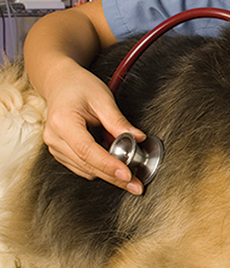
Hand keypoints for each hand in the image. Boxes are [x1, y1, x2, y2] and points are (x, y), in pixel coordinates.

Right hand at [41, 62, 145, 193]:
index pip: (87, 150)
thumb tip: (138, 138)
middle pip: (87, 165)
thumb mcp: (102, 97)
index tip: (127, 175)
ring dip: (108, 173)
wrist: (60, 82)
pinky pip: (82, 167)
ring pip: (85, 170)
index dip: (108, 165)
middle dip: (114, 177)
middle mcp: (55, 137)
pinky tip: (114, 162)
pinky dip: (99, 167)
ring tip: (130, 171)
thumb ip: (118, 121)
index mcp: (63, 121)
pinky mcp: (60, 152)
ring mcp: (55, 147)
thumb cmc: (79, 86)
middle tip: (137, 185)